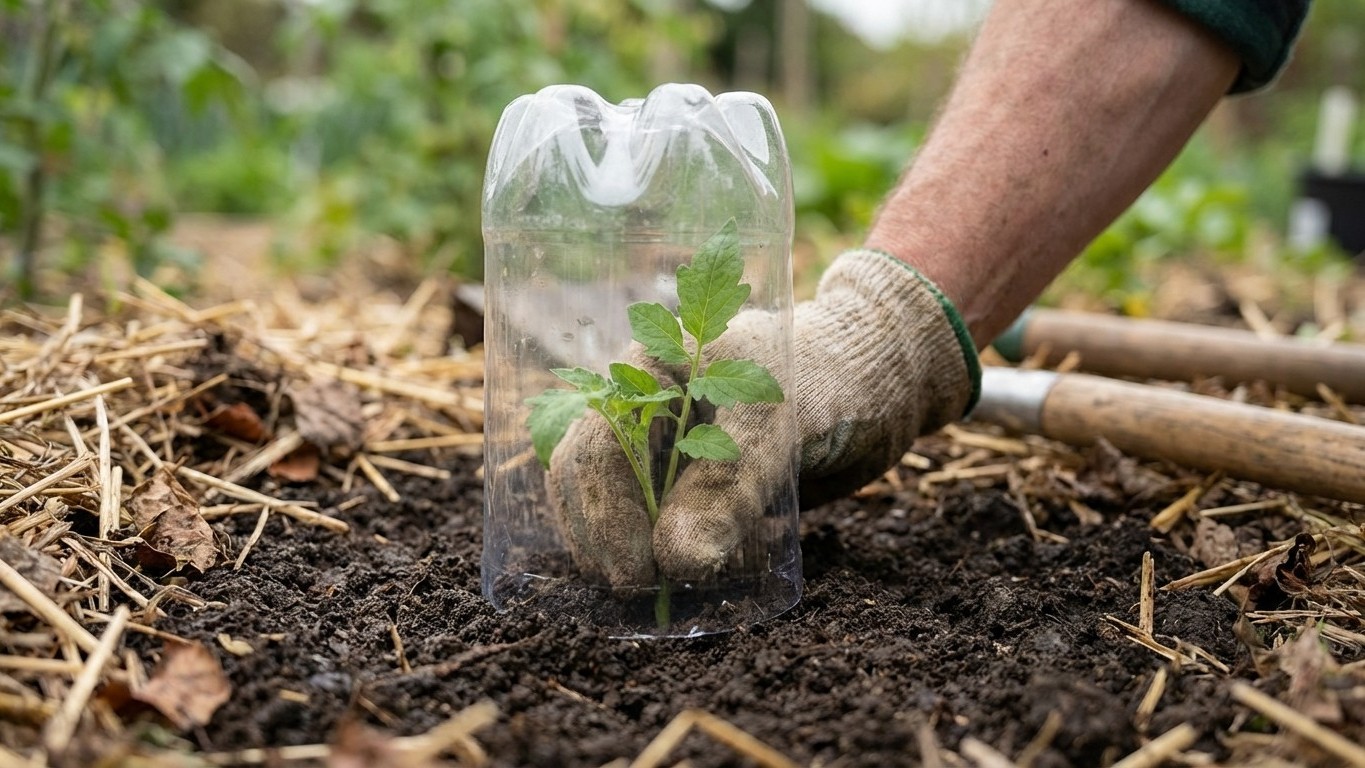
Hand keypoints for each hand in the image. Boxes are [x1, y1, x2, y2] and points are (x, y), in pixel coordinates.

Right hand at [547, 250, 978, 588]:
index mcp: (644, 375)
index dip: (602, 518)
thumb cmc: (829, 376)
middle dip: (621, 548)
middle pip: (592, 494)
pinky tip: (752, 552)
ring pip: (629, 525)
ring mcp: (666, 455)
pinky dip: (701, 560)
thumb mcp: (778, 425)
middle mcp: (642, 416)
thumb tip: (675, 561)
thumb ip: (727, 486)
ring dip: (663, 559)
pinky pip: (675, 540)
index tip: (637, 573)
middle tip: (658, 592)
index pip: (589, 452)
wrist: (881, 380)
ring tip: (726, 563)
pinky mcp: (697, 492)